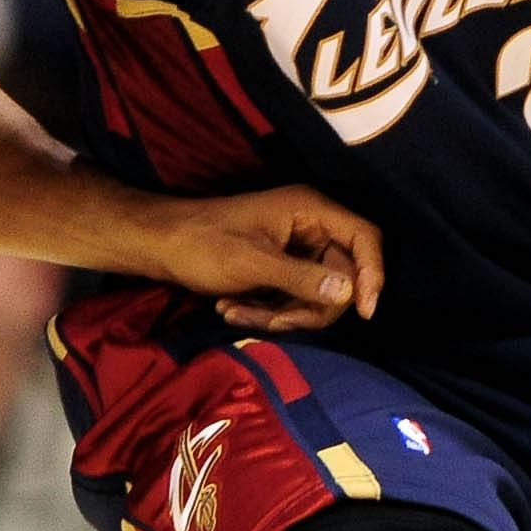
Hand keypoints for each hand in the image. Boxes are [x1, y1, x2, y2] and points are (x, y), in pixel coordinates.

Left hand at [126, 186, 384, 332]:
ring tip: (236, 312)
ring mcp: (294, 248)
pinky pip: (291, 297)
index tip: (365, 312)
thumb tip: (349, 293)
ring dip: (279, 312)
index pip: (364, 237)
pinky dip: (266, 309)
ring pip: (313, 294)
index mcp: (310, 210)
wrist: (159, 245)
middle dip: (308, 306)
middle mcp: (309, 227)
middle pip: (341, 275)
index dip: (372, 274)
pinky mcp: (279, 268)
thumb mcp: (253, 263)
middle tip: (274, 320)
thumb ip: (302, 278)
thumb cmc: (203, 243)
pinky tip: (230, 308)